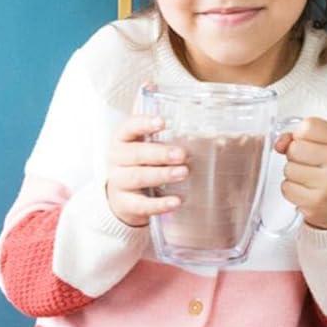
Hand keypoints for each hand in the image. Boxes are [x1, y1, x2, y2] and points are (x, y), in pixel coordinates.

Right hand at [104, 114, 186, 228]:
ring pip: (138, 177)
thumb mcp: (147, 146)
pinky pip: (141, 205)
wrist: (123, 196)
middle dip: (160, 153)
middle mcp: (116, 159)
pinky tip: (176, 201)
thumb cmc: (142, 163)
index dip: (144, 123)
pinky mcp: (125, 204)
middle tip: (182, 154)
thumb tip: (210, 131)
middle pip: (135, 154)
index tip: (163, 122)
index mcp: (122, 140)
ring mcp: (118, 183)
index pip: (129, 127)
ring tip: (183, 172)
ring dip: (162, 175)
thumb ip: (167, 136)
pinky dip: (159, 204)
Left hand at [273, 117, 326, 229]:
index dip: (301, 136)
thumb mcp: (323, 145)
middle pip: (294, 148)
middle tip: (310, 165)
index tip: (311, 145)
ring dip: (293, 175)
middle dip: (295, 157)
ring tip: (309, 179)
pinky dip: (292, 190)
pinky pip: (287, 188)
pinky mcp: (317, 201)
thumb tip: (279, 143)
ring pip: (288, 169)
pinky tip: (306, 191)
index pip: (307, 126)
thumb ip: (297, 137)